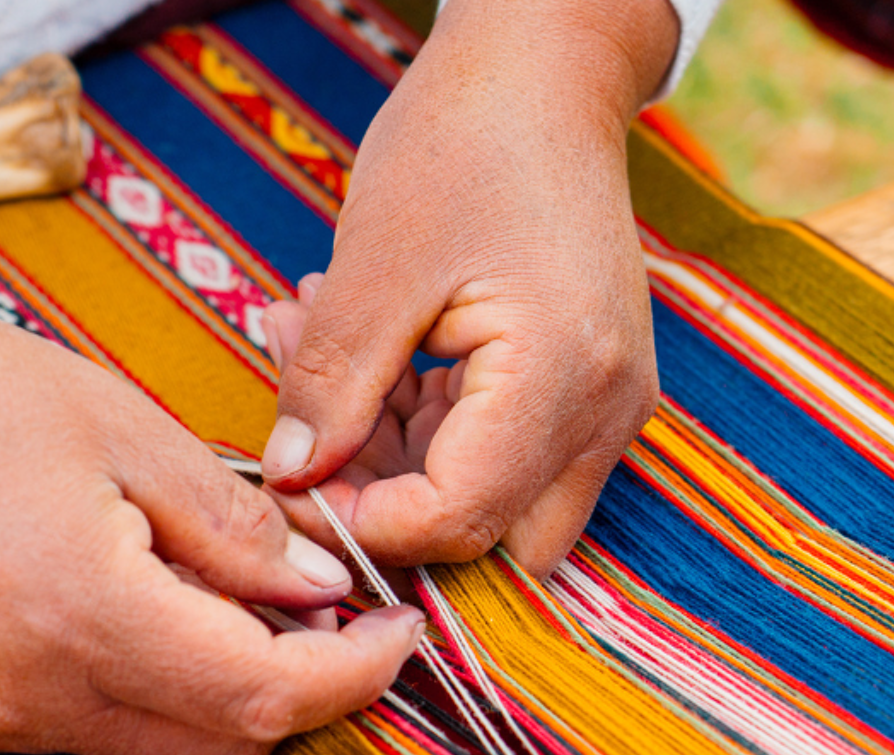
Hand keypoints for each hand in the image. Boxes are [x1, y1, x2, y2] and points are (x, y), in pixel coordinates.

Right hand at [0, 247, 424, 754]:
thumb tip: (315, 587)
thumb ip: (229, 525)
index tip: (395, 630)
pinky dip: (134, 687)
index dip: (354, 674)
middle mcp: (36, 695)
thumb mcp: (117, 424)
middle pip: (221, 748)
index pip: (268, 694)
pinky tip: (131, 604)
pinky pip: (77, 730)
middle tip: (327, 613)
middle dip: (299, 694)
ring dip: (216, 693)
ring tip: (226, 595)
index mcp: (89, 614)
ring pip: (152, 748)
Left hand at [261, 0, 677, 574]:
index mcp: (562, 378)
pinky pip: (500, 455)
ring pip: (491, 505)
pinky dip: (424, 429)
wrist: (544, 76)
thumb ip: (331, 384)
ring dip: (396, 463)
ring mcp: (605, 407)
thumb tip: (289, 479)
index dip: (363, 523)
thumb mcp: (373, 263)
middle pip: (488, 540)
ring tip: (318, 360)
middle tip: (305, 432)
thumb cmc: (464, 143)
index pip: (458, 520)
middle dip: (384, 506)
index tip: (290, 480)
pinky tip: (369, 358)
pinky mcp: (585, 392)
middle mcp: (604, 412)